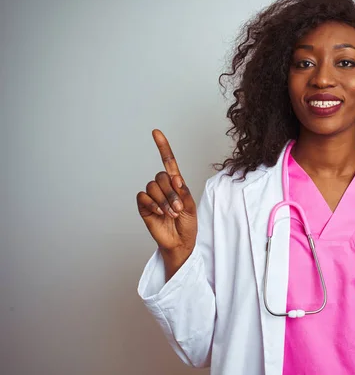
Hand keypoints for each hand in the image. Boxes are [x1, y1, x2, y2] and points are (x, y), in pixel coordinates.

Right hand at [136, 129, 197, 277]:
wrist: (180, 242)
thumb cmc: (187, 224)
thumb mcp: (190, 206)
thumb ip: (182, 191)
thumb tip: (174, 178)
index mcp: (176, 184)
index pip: (168, 161)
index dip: (162, 147)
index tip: (156, 132)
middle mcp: (163, 187)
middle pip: (161, 176)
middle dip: (171, 192)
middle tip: (178, 208)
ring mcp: (152, 196)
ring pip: (153, 186)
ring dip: (163, 200)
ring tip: (170, 213)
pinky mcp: (144, 206)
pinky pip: (143, 196)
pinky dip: (152, 204)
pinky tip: (159, 213)